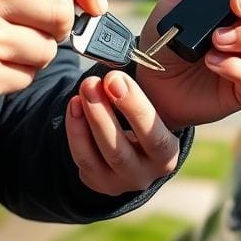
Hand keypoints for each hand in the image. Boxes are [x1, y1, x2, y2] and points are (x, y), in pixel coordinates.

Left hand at [65, 72, 179, 195]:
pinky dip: (75, 130)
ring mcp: (120, 182)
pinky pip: (83, 158)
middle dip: (103, 114)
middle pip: (121, 149)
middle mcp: (146, 174)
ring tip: (83, 88)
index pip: (154, 137)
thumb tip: (121, 57)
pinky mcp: (98, 182)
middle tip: (91, 82)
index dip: (134, 107)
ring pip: (99, 155)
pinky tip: (74, 104)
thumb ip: (141, 90)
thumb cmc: (144, 118)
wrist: (133, 148)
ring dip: (88, 119)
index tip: (115, 79)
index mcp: (167, 154)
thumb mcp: (153, 107)